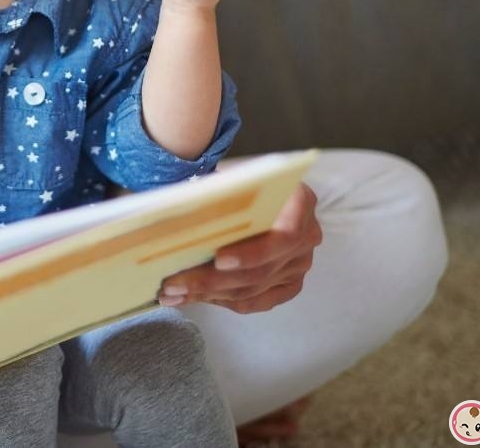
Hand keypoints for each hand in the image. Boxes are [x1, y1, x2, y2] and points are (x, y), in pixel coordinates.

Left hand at [156, 181, 321, 313]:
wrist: (257, 191)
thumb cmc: (242, 181)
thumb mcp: (232, 177)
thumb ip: (218, 193)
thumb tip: (181, 212)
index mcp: (300, 202)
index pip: (285, 234)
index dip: (252, 252)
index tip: (218, 259)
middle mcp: (307, 236)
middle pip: (261, 270)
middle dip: (212, 280)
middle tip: (173, 283)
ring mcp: (299, 264)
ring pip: (253, 289)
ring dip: (208, 293)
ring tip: (172, 293)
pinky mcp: (289, 285)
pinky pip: (256, 302)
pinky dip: (222, 300)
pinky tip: (192, 297)